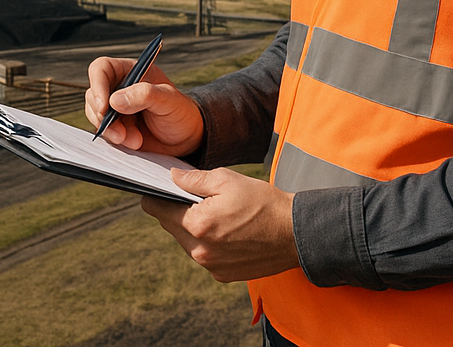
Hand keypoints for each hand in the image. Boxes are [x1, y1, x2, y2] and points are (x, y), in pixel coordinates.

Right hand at [85, 54, 203, 156]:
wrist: (187, 138)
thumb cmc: (181, 112)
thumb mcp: (168, 99)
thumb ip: (144, 95)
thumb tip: (114, 100)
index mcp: (131, 71)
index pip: (102, 69)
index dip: (98, 84)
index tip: (104, 106)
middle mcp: (119, 87)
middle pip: (93, 94)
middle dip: (104, 115)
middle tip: (121, 132)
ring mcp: (115, 108)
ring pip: (95, 115)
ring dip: (111, 130)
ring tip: (135, 140)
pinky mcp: (116, 127)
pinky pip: (104, 131)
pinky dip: (115, 139)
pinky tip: (134, 143)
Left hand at [142, 167, 298, 282]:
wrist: (295, 233)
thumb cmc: (263, 202)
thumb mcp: (227, 180)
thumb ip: (193, 179)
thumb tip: (172, 177)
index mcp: (197, 224)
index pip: (157, 209)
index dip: (156, 196)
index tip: (159, 189)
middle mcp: (200, 250)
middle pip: (170, 226)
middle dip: (177, 211)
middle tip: (195, 198)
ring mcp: (211, 266)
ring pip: (186, 242)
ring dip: (193, 228)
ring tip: (216, 215)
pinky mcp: (223, 275)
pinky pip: (204, 256)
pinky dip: (208, 243)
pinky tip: (226, 231)